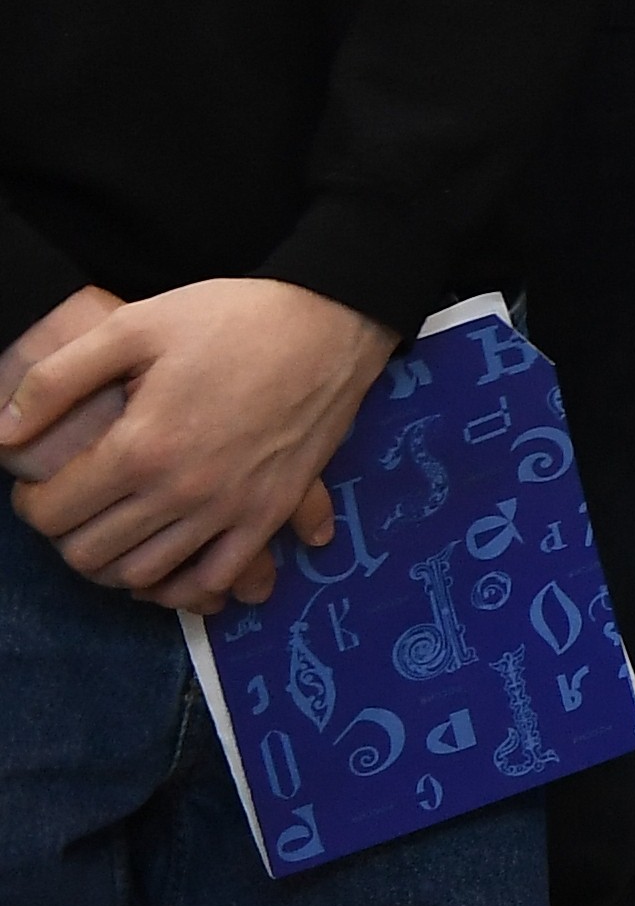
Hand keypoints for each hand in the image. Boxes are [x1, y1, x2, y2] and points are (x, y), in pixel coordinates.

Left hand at [2, 280, 394, 609]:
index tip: (39, 487)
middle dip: (67, 537)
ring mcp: (231, 509)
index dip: (31, 505)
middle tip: (75, 508)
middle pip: (91, 555)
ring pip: (144, 576)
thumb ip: (56, 379)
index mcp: (142, 448)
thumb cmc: (231, 319)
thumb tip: (3, 434)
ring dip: (115, 565)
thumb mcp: (134, 326)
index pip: (53, 513)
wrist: (332, 322)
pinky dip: (181, 586)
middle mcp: (183, 492)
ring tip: (115, 531)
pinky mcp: (270, 514)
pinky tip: (167, 564)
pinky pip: (214, 580)